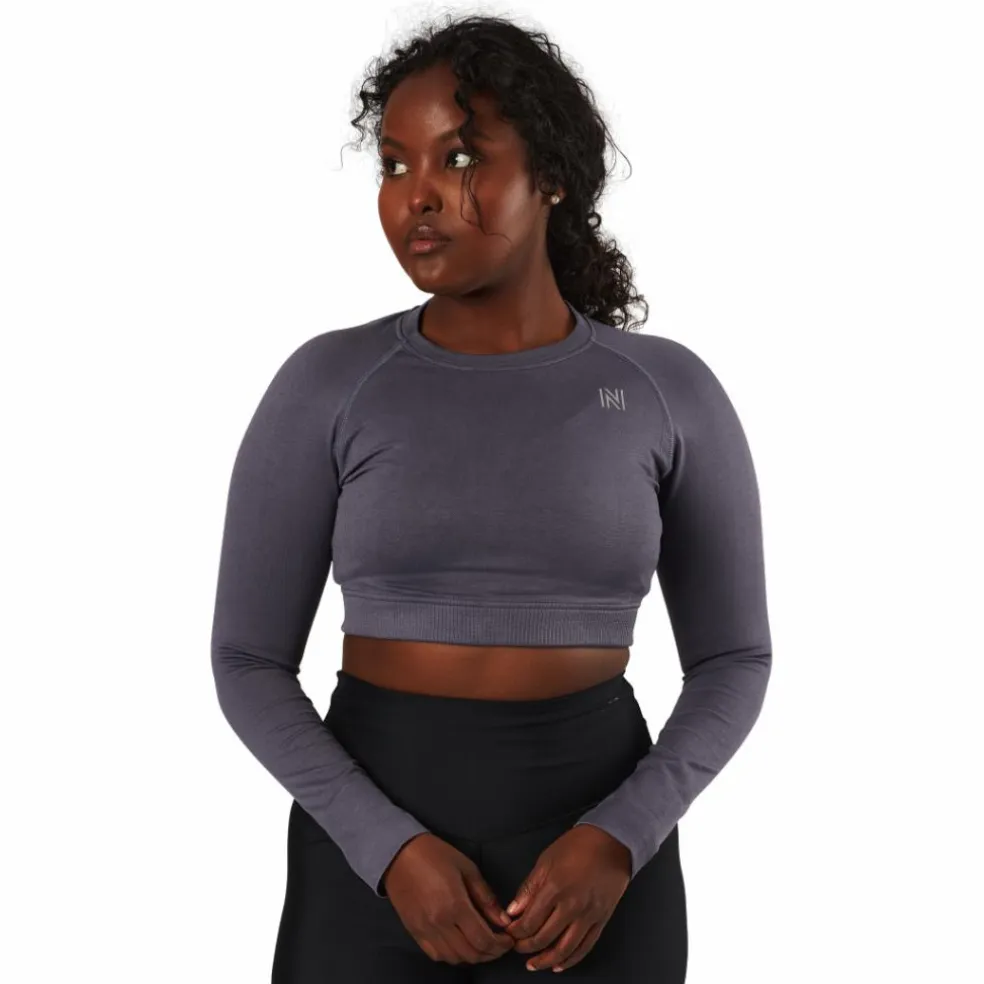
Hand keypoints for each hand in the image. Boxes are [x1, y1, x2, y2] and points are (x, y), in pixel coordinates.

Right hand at [383, 833, 516, 964]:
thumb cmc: (435, 855)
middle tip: (500, 945)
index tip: (509, 939)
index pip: (483, 939)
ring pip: (454, 958)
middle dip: (491, 953)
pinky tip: (460, 945)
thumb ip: (485, 897)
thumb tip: (502, 920)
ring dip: (472, 956)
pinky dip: (452, 956)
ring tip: (482, 945)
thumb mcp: (467, 868)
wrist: (398, 854)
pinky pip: (436, 955)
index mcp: (455, 905)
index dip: (500, 945)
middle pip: (471, 953)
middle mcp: (439, 923)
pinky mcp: (414, 932)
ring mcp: (424, 930)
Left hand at [502, 824, 631, 972]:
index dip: (515, 932)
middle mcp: (571, 906)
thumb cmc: (579, 845)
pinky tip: (560, 964)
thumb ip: (529, 888)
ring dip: (546, 960)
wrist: (611, 842)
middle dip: (526, 947)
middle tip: (517, 947)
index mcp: (554, 888)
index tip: (509, 932)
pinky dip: (571, 960)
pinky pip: (585, 947)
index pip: (529, 922)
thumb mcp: (546, 860)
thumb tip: (514, 910)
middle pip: (543, 938)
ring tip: (534, 964)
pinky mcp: (602, 920)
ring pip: (564, 949)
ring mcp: (588, 915)